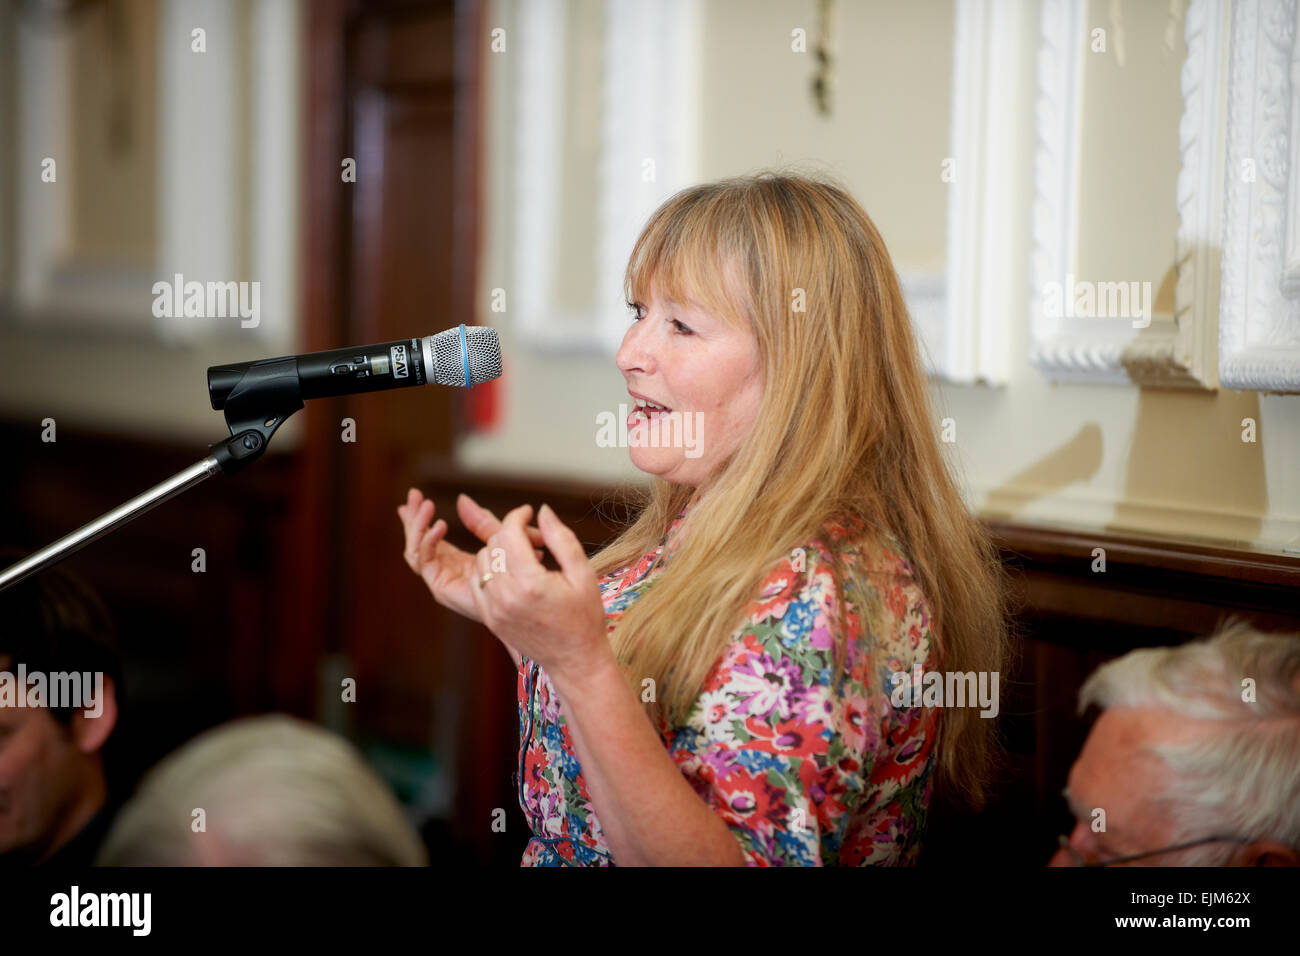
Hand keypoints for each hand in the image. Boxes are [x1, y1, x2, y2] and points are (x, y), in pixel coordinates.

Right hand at [397, 487, 545, 623]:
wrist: (532, 595)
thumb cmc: (525, 570)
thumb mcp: (500, 538)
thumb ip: (480, 521)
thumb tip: (461, 499)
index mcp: (456, 562)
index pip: (428, 538)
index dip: (419, 518)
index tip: (413, 496)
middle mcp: (445, 572)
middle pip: (417, 543)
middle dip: (413, 518)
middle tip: (414, 494)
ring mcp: (442, 580)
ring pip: (415, 551)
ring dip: (417, 526)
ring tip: (426, 505)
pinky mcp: (442, 587)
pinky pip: (424, 562)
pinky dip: (428, 541)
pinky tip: (440, 525)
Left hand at [470, 503, 610, 680]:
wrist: (574, 660)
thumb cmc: (584, 617)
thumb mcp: (582, 573)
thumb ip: (560, 538)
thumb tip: (542, 511)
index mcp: (530, 583)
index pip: (508, 534)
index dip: (517, 516)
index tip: (528, 512)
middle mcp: (506, 596)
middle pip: (493, 544)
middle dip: (510, 532)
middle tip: (534, 538)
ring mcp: (494, 609)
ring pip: (481, 560)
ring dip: (498, 550)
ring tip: (524, 556)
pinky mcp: (489, 618)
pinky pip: (476, 582)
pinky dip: (488, 569)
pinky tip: (510, 572)